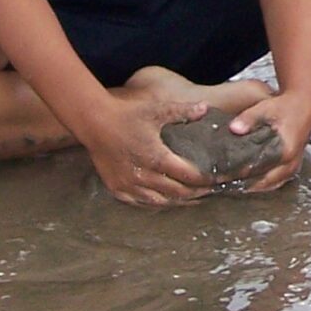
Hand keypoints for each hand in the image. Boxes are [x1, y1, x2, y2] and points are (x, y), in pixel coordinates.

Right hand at [77, 91, 214, 207]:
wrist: (92, 121)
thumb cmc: (126, 114)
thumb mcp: (156, 110)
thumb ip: (183, 112)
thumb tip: (206, 108)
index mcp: (157, 158)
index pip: (189, 176)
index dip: (206, 180)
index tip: (218, 180)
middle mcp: (144, 176)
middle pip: (178, 193)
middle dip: (197, 193)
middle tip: (210, 192)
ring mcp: (128, 185)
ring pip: (159, 202)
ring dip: (177, 202)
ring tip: (192, 200)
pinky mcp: (116, 188)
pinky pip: (140, 203)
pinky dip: (155, 203)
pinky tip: (164, 201)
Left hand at [229, 89, 310, 192]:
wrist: (306, 104)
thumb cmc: (288, 107)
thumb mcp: (266, 109)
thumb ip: (249, 119)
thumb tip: (234, 128)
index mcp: (285, 152)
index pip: (258, 170)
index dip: (240, 174)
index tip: (225, 175)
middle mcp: (291, 163)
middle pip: (263, 182)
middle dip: (244, 184)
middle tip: (226, 182)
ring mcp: (293, 167)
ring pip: (270, 185)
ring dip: (253, 185)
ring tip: (235, 183)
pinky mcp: (293, 167)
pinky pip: (276, 182)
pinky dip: (263, 183)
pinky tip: (250, 180)